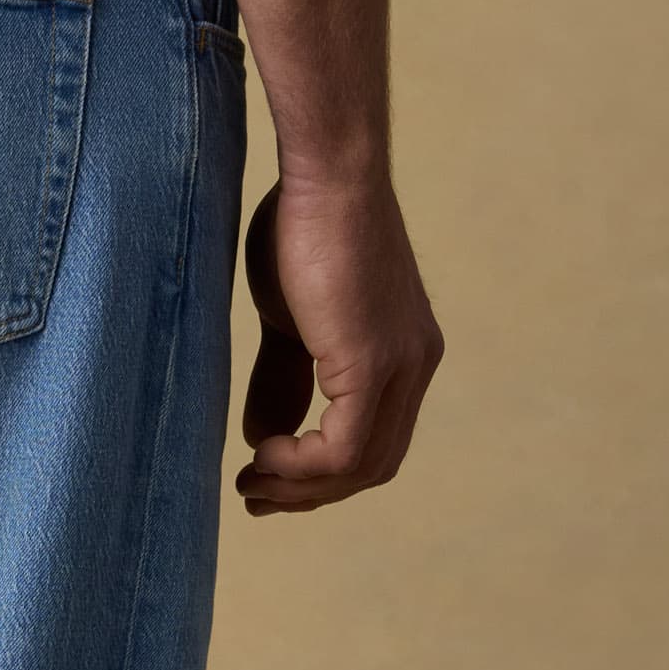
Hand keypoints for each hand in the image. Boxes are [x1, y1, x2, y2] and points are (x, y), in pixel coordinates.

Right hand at [237, 170, 442, 513]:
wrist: (324, 173)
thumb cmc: (301, 227)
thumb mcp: (288, 319)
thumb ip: (283, 380)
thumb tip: (264, 436)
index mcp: (405, 352)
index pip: (376, 439)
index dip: (322, 473)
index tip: (266, 476)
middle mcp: (417, 364)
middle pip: (374, 465)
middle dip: (311, 493)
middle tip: (253, 496)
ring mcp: (402, 365)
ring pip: (361, 466)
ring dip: (302, 487)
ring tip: (251, 482)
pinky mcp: (373, 362)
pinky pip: (344, 449)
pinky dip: (303, 466)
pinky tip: (265, 454)